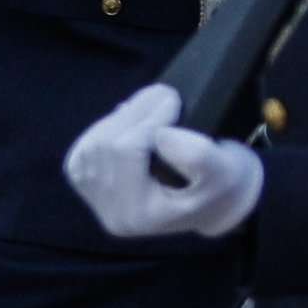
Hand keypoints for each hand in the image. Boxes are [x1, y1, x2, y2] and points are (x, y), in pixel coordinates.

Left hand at [65, 83, 263, 242]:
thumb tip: (162, 135)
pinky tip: (128, 123)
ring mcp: (98, 204)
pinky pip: (82, 152)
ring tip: (151, 105)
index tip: (173, 97)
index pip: (125, 151)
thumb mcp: (226, 171)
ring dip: (119, 118)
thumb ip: (199, 156)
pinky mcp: (91, 191)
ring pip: (90, 145)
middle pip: (104, 146)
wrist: (216, 203)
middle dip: (133, 112)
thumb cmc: (223, 186)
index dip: (148, 117)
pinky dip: (103, 131)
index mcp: (141, 214)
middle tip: (164, 92)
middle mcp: (113, 214)